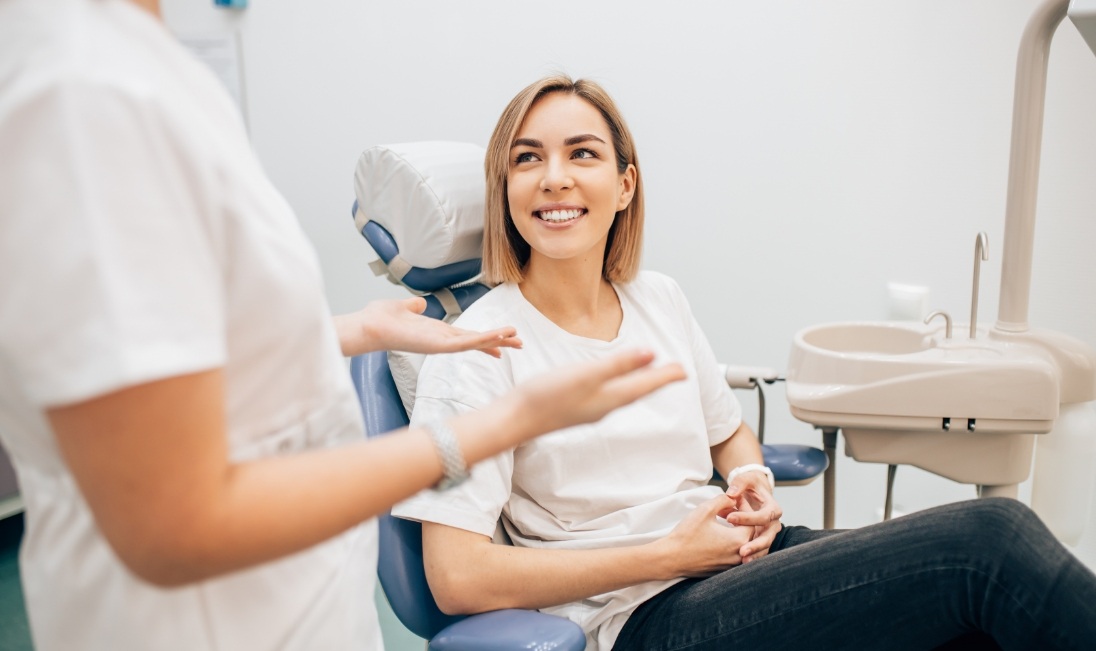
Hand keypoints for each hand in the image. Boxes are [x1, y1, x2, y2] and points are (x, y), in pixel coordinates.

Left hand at [335, 297, 521, 356]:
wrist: (368, 326)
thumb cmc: (381, 319)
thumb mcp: (403, 307)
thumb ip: (413, 306)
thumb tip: (419, 303)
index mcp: (436, 332)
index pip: (466, 335)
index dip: (485, 337)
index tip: (503, 340)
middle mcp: (441, 340)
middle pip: (476, 341)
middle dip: (498, 341)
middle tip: (520, 344)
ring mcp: (440, 345)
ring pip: (475, 343)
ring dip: (496, 340)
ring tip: (516, 338)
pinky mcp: (438, 346)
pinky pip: (465, 344)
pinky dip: (482, 340)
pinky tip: (497, 337)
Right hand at [513, 349, 685, 439]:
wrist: (516, 419)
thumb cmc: (547, 396)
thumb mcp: (586, 375)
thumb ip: (619, 365)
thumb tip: (651, 353)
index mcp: (611, 398)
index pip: (646, 385)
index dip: (666, 376)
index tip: (685, 371)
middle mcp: (604, 407)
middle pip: (639, 391)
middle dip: (657, 380)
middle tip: (676, 373)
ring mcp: (590, 409)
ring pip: (624, 394)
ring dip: (640, 384)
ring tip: (650, 375)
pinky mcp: (576, 407)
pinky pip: (608, 395)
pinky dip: (620, 386)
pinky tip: (612, 384)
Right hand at [658, 494, 753, 576]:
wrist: (671, 558)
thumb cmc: (688, 534)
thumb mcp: (705, 509)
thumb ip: (723, 500)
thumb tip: (733, 498)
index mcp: (738, 540)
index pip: (752, 520)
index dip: (744, 507)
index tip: (734, 500)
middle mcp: (739, 555)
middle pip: (749, 533)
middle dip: (741, 519)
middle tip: (729, 509)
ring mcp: (731, 565)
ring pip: (743, 545)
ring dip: (736, 531)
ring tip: (724, 521)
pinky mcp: (723, 570)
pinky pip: (734, 554)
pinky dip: (731, 543)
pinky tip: (718, 535)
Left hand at [724, 471, 782, 562]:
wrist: (754, 493)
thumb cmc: (749, 485)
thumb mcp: (746, 479)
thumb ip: (739, 483)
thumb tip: (731, 493)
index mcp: (773, 508)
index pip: (763, 516)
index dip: (747, 518)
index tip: (729, 518)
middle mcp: (774, 523)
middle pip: (768, 536)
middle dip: (756, 545)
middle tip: (741, 551)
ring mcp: (768, 533)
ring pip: (765, 547)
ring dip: (755, 555)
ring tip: (742, 561)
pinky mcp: (761, 540)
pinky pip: (759, 551)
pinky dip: (752, 557)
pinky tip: (741, 563)